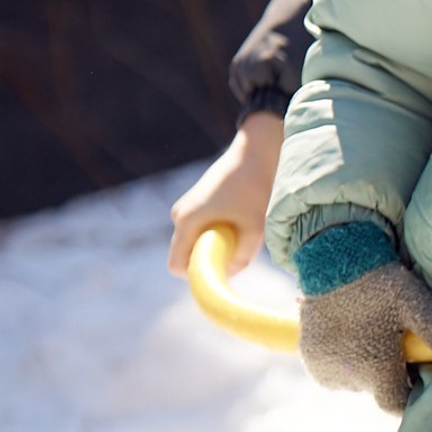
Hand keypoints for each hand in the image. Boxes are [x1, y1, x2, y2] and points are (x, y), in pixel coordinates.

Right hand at [168, 113, 284, 275]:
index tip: (222, 272)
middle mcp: (179, 216)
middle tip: (238, 249)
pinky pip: (200, 232)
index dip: (196, 276)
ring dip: (216, 247)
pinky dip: (217, 235)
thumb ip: (242, 257)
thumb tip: (228, 274)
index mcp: (186, 222)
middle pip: (187, 255)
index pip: (176, 266)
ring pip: (196, 243)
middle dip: (209, 261)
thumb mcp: (254, 229)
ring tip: (240, 231)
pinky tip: (238, 222)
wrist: (254, 155)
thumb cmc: (254, 190)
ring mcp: (185, 209)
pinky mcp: (195, 204)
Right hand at [299, 261, 431, 412]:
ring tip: (369, 334)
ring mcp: (325, 369)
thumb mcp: (416, 303)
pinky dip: (342, 361)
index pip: (395, 404)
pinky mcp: (309, 358)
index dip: (407, 393)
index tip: (413, 374)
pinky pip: (332, 370)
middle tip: (393, 341)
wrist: (334, 263)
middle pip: (376, 389)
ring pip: (353, 380)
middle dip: (386, 373)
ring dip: (363, 366)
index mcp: (375, 370)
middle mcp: (347, 377)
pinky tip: (349, 336)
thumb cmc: (380, 285)